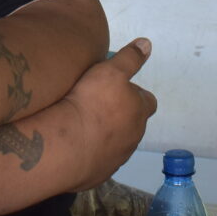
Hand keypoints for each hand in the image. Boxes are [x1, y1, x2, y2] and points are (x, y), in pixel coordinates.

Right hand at [60, 38, 157, 190]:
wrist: (68, 144)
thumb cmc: (91, 102)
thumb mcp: (110, 71)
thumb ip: (129, 58)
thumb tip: (147, 43)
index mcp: (138, 111)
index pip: (148, 101)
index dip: (135, 93)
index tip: (117, 88)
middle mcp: (134, 136)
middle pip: (133, 123)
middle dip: (120, 114)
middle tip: (97, 103)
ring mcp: (118, 157)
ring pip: (117, 142)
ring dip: (106, 133)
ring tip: (83, 123)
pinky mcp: (100, 172)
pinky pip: (99, 158)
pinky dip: (92, 150)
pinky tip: (75, 142)